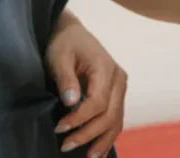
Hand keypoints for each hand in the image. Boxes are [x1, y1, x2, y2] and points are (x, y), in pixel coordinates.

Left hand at [45, 12, 126, 156]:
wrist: (71, 34)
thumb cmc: (64, 44)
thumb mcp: (59, 57)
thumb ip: (65, 78)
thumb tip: (71, 102)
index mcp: (106, 68)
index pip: (98, 102)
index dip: (79, 119)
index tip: (59, 127)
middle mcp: (119, 79)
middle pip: (110, 114)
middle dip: (89, 134)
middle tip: (65, 146)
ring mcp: (120, 88)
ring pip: (117, 120)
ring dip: (102, 141)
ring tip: (87, 157)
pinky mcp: (116, 95)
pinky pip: (116, 119)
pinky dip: (108, 136)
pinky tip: (99, 152)